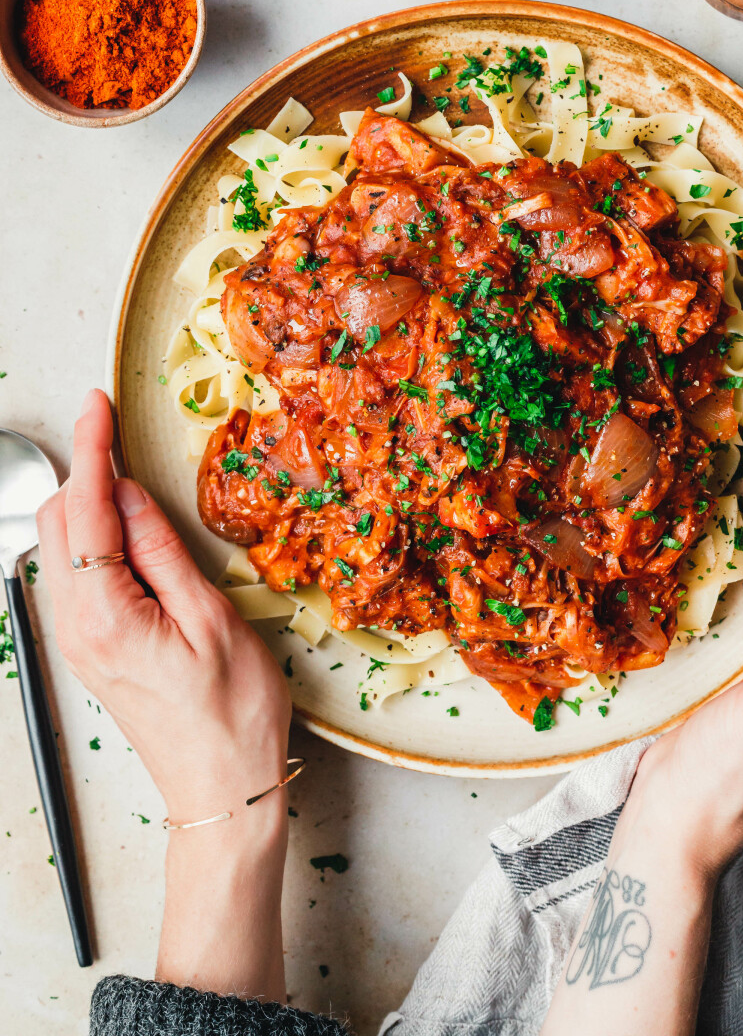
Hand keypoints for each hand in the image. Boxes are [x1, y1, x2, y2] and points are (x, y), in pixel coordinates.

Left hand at [38, 389, 292, 999]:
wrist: (221, 790)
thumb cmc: (232, 714)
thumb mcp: (212, 619)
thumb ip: (161, 550)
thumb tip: (128, 494)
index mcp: (105, 615)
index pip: (84, 511)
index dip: (92, 449)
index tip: (98, 405)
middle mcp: (76, 627)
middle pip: (58, 523)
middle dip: (86, 473)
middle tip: (127, 440)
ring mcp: (78, 641)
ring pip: (61, 547)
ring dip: (89, 506)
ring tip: (135, 484)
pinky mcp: (91, 650)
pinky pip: (76, 576)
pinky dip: (94, 540)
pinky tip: (130, 534)